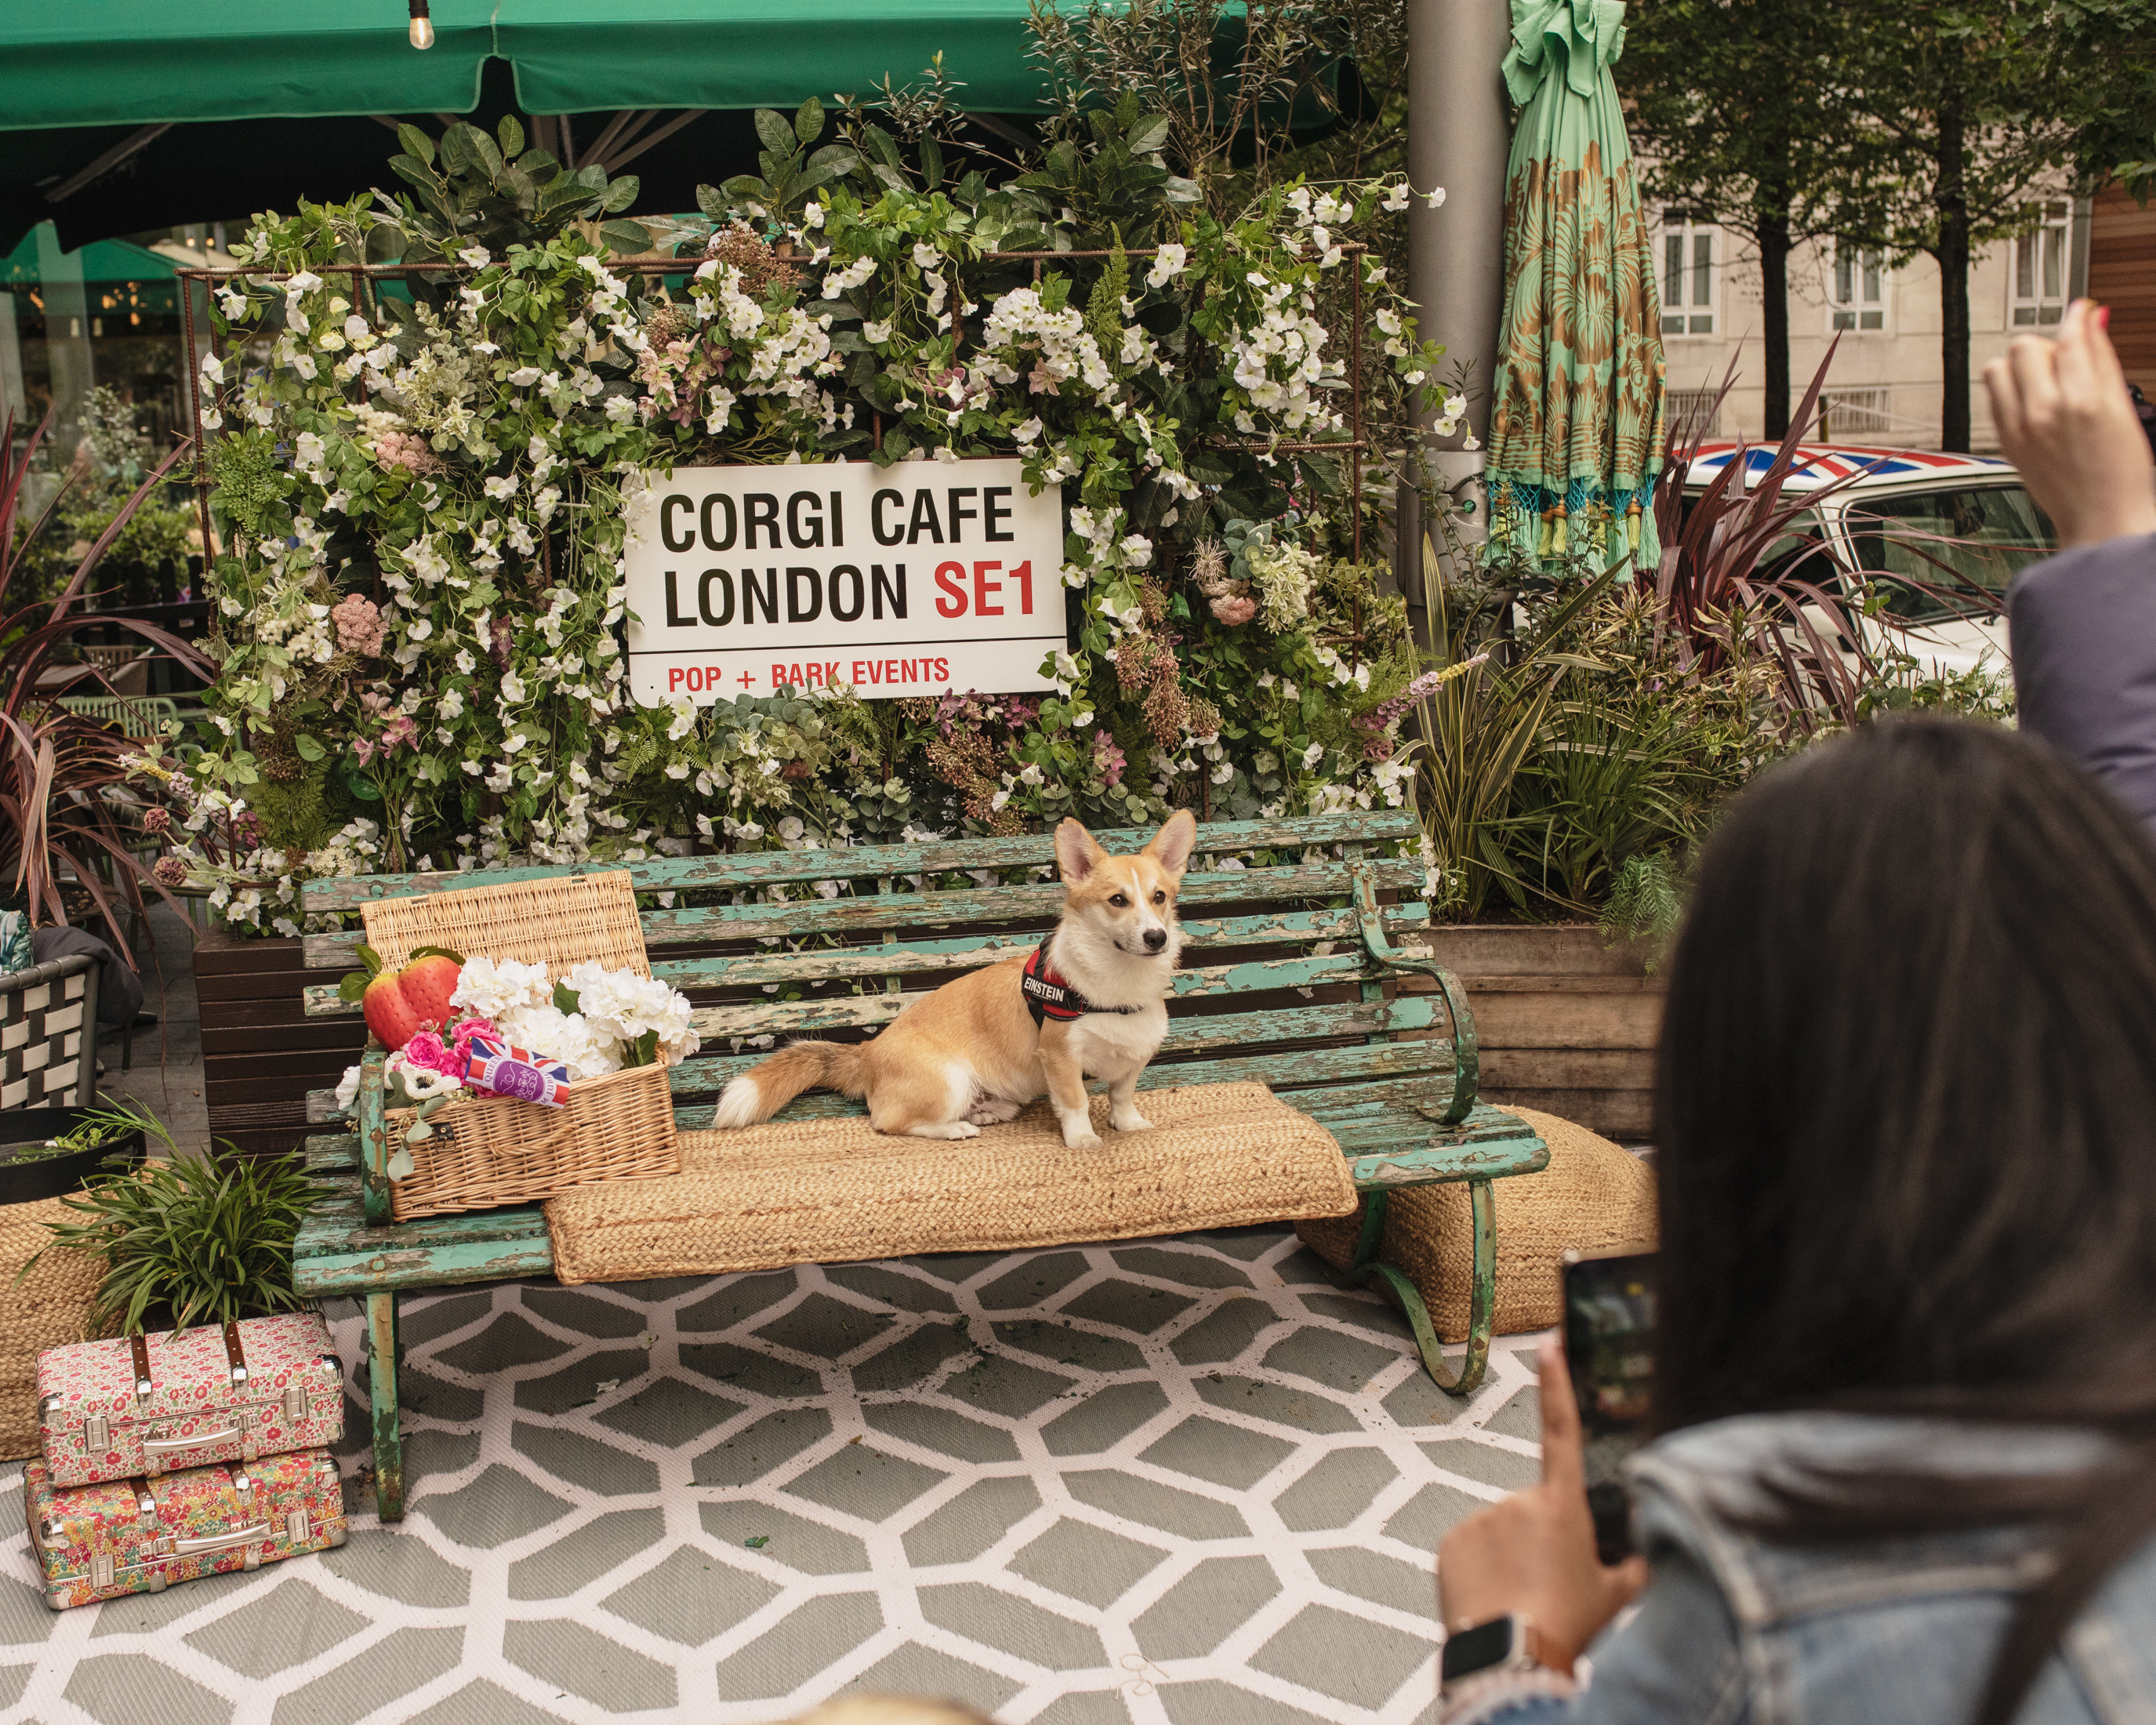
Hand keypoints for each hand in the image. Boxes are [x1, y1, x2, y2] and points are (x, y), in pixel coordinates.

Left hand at [1436, 1335, 1649, 1672]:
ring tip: (1520, 1601)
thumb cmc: (1569, 1627)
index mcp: (1564, 1505)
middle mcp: (1520, 1501)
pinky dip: (1481, 1572)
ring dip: (1510, 1560)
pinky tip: (1494, 1602)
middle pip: (1534, 1513)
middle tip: (1547, 1589)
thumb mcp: (1616, 1596)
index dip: (1557, 1385)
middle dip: (1540, 1542)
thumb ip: (1636, 1565)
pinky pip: (1471, 1552)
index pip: (1562, 1431)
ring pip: (1500, 1535)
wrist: (1513, 1660)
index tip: (1548, 1344)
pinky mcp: (1452, 1542)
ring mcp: (1481, 1519)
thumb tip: (1655, 1553)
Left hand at [1984, 299, 2155, 548]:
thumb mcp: (2122, 408)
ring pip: (1998, 368)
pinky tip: (2032, 402)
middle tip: (2065, 363)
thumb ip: (2103, 359)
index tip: (2079, 313)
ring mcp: (2019, 428)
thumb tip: (2093, 318)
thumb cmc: (2120, 470)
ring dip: (2020, 366)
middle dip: (2046, 346)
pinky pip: (1992, 397)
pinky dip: (2008, 389)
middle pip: (2024, 346)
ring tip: (2045, 383)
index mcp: (2082, 400)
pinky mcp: (2005, 442)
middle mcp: (2044, 412)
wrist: (2101, 516)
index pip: (2069, 338)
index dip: (2074, 319)